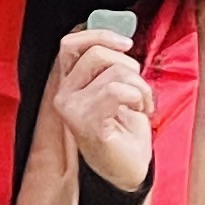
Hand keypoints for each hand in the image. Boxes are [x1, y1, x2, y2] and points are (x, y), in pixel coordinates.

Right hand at [51, 26, 151, 192]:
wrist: (127, 169)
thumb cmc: (123, 130)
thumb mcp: (114, 88)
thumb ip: (109, 65)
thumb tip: (118, 39)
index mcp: (68, 83)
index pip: (71, 44)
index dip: (99, 35)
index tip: (125, 43)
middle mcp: (64, 94)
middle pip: (96, 54)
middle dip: (129, 65)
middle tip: (137, 87)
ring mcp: (72, 109)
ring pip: (114, 73)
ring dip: (140, 87)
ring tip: (140, 104)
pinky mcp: (86, 122)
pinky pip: (116, 92)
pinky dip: (138, 98)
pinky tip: (139, 112)